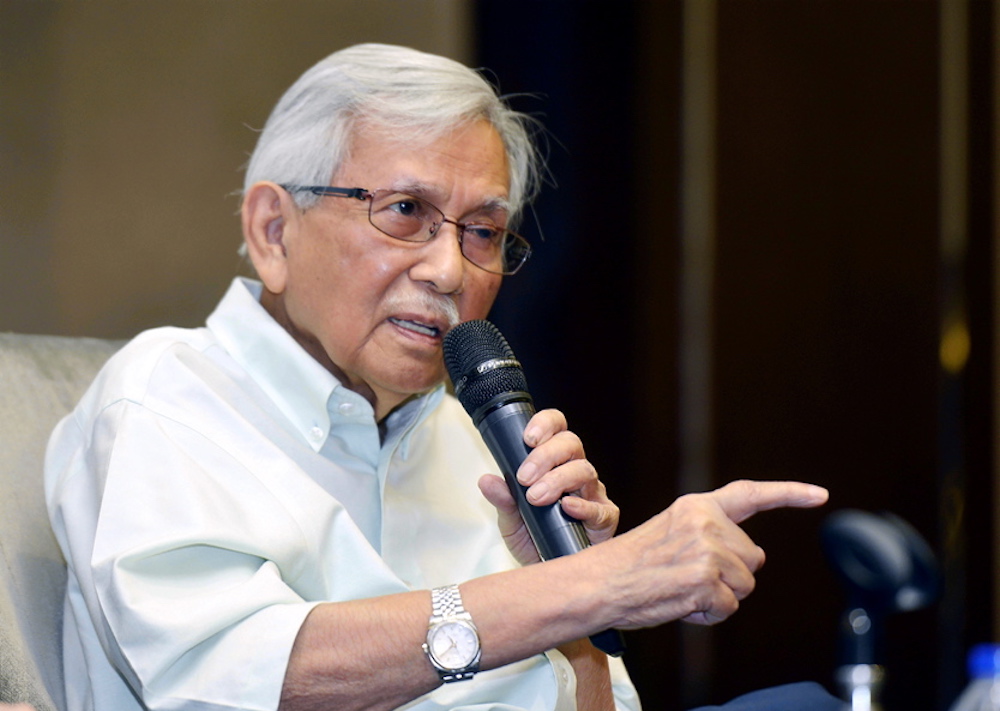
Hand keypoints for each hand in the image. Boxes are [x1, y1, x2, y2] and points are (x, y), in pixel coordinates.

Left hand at [478, 408, 619, 565]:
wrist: (549, 572)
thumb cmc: (534, 540)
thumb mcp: (511, 520)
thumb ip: (502, 499)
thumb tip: (487, 481)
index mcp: (555, 463)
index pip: (556, 430)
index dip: (546, 424)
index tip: (527, 438)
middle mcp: (576, 473)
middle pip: (571, 444)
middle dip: (545, 456)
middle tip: (525, 477)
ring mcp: (593, 494)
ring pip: (584, 470)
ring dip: (558, 480)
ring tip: (536, 497)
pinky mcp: (605, 518)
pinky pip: (599, 508)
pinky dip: (583, 506)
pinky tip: (567, 508)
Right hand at [598, 480, 827, 628]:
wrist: (599, 582)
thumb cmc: (631, 564)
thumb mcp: (672, 532)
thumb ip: (712, 535)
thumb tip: (755, 556)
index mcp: (697, 506)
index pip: (751, 495)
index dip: (789, 493)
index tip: (819, 495)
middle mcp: (706, 523)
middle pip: (751, 558)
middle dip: (730, 575)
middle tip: (686, 576)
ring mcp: (708, 551)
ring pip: (743, 586)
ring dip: (718, 596)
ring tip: (680, 588)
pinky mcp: (706, 581)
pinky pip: (727, 608)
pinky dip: (707, 615)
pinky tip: (680, 603)